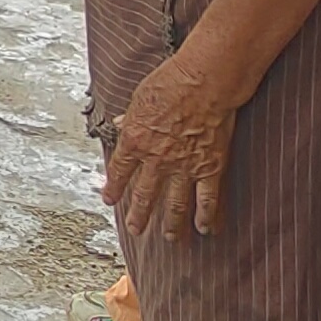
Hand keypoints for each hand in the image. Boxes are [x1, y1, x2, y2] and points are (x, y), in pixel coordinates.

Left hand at [100, 52, 239, 238]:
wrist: (203, 83)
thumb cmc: (170, 83)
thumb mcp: (139, 98)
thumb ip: (130, 117)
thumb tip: (120, 122)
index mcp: (135, 141)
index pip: (119, 172)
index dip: (114, 188)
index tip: (109, 200)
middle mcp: (157, 159)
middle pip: (145, 195)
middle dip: (139, 216)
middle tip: (136, 229)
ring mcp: (185, 167)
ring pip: (176, 205)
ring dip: (171, 225)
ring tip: (169, 238)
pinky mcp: (211, 169)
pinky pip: (208, 199)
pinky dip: (206, 216)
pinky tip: (205, 229)